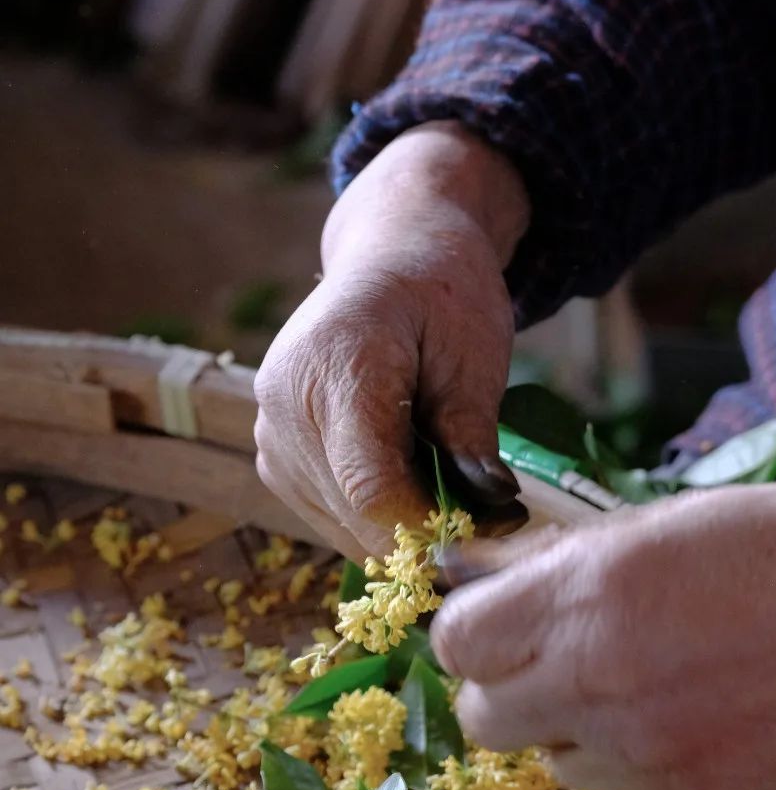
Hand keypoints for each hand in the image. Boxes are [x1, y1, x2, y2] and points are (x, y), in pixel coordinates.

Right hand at [254, 122, 529, 557]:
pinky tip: (412, 483)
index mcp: (336, 365)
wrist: (390, 255)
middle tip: (490, 521)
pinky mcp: (272, 455)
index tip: (485, 533)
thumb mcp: (475, 355)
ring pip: (341, 525)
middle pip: (355, 514)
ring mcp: (271, 433)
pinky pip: (327, 514)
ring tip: (452, 491)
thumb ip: (474, 435)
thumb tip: (491, 511)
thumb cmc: (441, 295)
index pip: (371, 488)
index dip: (428, 527)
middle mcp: (287, 404)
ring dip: (401, 530)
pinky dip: (375, 518)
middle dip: (424, 534)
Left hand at [431, 476, 775, 789]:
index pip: (455, 646)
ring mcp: (648, 758)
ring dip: (584, 732)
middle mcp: (598, 685)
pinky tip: (694, 726)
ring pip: (558, 766)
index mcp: (582, 599)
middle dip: (516, 689)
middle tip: (572, 662)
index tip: (509, 628)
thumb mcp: (654, 524)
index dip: (478, 635)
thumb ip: (553, 564)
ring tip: (660, 685)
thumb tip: (471, 580)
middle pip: (486, 721)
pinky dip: (639, 776)